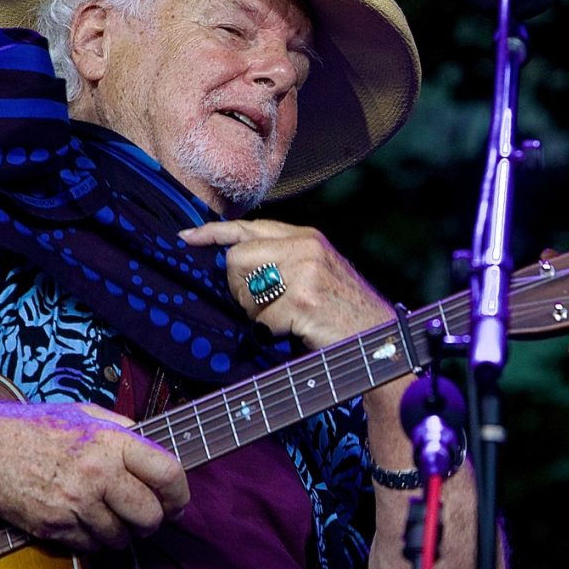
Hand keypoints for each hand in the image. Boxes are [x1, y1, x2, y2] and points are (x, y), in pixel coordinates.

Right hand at [0, 401, 187, 550]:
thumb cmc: (33, 429)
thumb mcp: (83, 413)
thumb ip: (122, 429)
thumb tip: (154, 446)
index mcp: (110, 442)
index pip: (168, 475)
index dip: (180, 494)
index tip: (177, 501)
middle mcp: (97, 474)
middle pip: (150, 516)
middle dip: (153, 521)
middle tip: (146, 517)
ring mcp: (75, 504)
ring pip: (121, 538)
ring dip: (121, 534)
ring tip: (109, 516)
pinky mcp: (56, 527)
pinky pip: (91, 547)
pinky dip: (93, 540)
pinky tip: (83, 521)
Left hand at [180, 218, 393, 348]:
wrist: (382, 340)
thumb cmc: (345, 313)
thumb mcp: (319, 272)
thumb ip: (283, 258)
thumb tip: (235, 262)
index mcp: (307, 237)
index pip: (248, 227)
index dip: (213, 233)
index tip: (187, 239)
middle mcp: (306, 247)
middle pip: (236, 258)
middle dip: (239, 288)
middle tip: (263, 308)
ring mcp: (305, 272)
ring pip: (246, 289)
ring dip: (257, 313)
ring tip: (286, 320)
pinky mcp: (303, 300)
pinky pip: (263, 319)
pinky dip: (274, 333)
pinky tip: (296, 332)